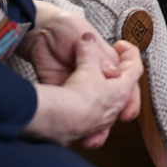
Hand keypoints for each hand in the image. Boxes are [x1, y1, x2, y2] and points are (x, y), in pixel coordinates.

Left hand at [21, 2, 139, 122]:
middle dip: (113, 117)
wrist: (37, 31)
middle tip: (109, 127)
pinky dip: (76, 123)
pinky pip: (73, 112)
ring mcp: (80, 88)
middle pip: (113, 102)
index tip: (127, 111)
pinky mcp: (62, 94)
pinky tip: (77, 133)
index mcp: (108, 63)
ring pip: (95, 111)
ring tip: (93, 138)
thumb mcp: (86, 38)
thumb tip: (114, 73)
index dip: (130, 98)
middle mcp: (97, 78)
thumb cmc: (65, 28)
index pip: (126, 83)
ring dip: (96, 126)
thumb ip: (99, 56)